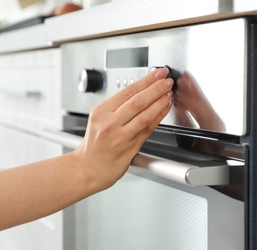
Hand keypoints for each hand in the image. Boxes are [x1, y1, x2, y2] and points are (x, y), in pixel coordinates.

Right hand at [73, 68, 173, 189]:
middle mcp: (109, 122)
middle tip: (167, 80)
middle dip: (156, 88)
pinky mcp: (129, 148)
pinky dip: (158, 117)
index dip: (146, 80)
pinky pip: (147, 129)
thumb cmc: (94, 145)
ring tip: (169, 93)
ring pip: (144, 115)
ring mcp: (120, 136)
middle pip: (137, 101)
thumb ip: (117, 107)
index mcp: (101, 111)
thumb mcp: (99, 119)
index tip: (157, 73)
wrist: (87, 168)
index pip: (127, 91)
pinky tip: (164, 109)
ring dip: (159, 102)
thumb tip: (140, 91)